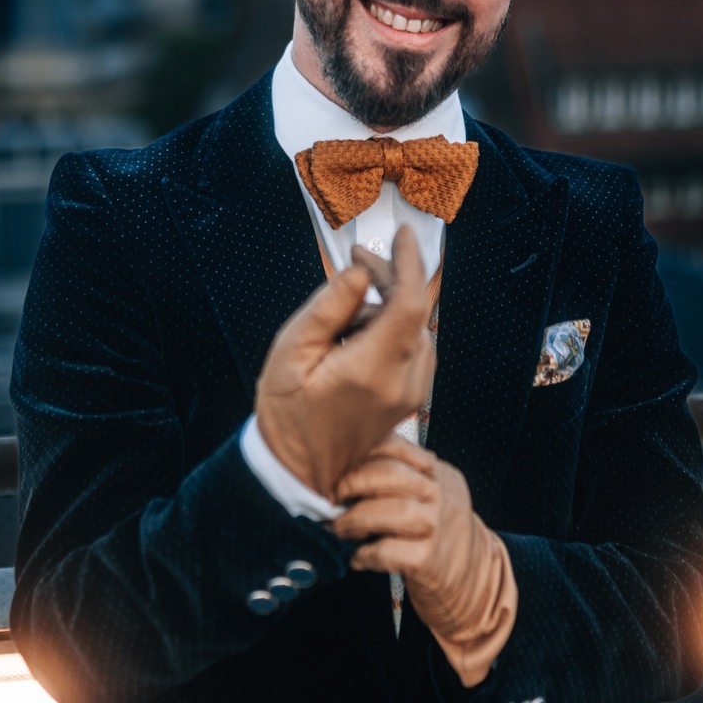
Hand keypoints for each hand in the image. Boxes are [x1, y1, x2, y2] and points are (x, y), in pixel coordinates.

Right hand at [255, 227, 434, 499]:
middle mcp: (402, 383)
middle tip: (356, 260)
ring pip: (416, 328)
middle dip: (390, 278)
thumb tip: (361, 272)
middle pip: (413, 312)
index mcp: (372, 370)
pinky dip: (393, 328)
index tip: (402, 233)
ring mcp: (412, 394)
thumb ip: (329, 307)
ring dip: (389, 306)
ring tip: (344, 311)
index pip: (409, 304)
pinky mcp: (412, 398)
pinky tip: (359, 332)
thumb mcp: (291, 351)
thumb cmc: (287, 412)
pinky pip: (413, 348)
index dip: (409, 262)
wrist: (299, 469)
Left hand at [332, 438, 516, 686]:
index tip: (335, 465)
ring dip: (356, 518)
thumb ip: (398, 478)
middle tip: (332, 497)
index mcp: (437, 472)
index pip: (398, 447)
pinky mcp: (431, 560)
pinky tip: (357, 558)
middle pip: (394, 474)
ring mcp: (439, 526)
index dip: (362, 453)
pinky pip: (392, 552)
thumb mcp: (428, 495)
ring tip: (337, 528)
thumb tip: (341, 469)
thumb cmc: (435, 533)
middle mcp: (442, 494)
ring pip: (395, 511)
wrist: (475, 580)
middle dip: (354, 483)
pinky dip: (367, 554)